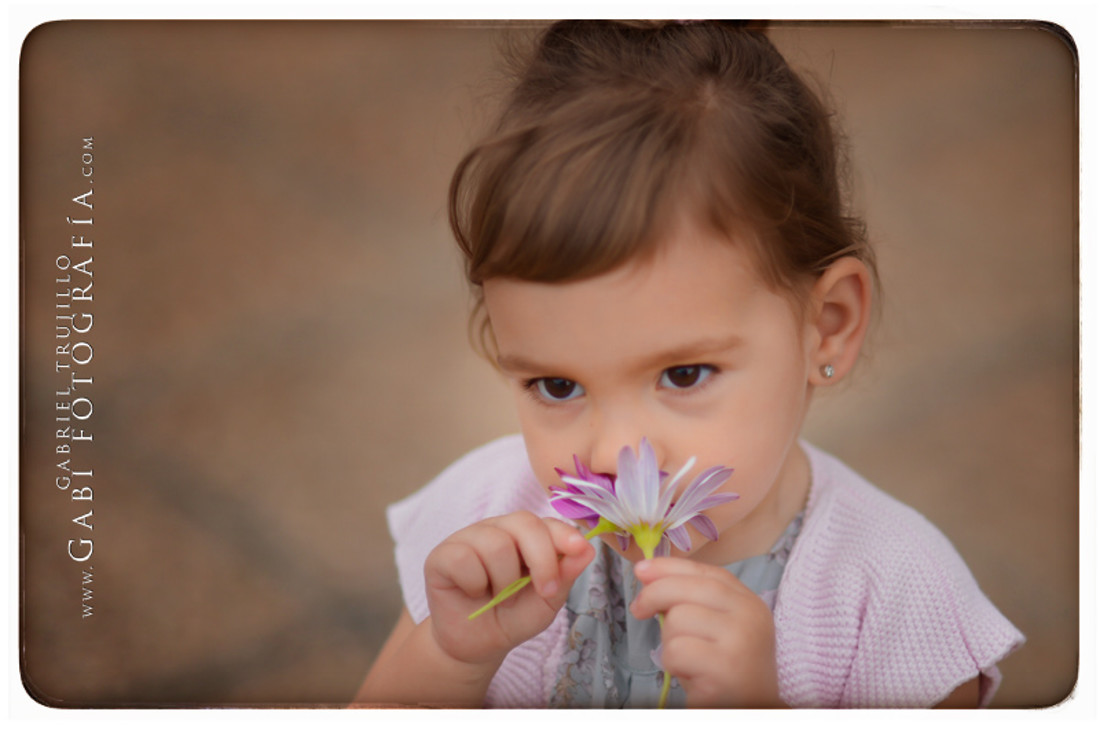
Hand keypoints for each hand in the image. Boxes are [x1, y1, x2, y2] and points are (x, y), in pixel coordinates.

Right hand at [424, 511, 593, 666]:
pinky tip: (472, 592)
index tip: (579, 549)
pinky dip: (474, 583)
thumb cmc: (511, 618)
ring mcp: (468, 538)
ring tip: (499, 596)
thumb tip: (587, 549)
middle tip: (543, 591)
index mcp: (525, 535)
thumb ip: (563, 575)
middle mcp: (497, 529)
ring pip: (495, 544)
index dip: (563, 534)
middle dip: (542, 559)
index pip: (546, 522)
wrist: (476, 646)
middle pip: (524, 523)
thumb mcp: (545, 602)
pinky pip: (463, 558)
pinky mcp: (442, 555)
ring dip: (504, 581)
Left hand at [630, 557, 783, 707]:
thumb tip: (646, 572)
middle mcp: (749, 616)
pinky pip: (676, 651)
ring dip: (669, 641)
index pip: (706, 572)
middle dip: (653, 595)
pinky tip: (690, 674)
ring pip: (677, 620)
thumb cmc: (723, 670)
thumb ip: (689, 599)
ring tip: (687, 659)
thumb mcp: (713, 627)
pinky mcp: (725, 668)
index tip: (641, 569)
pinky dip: (673, 664)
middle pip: (687, 588)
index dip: (669, 567)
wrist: (749, 710)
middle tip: (638, 610)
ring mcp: (740, 641)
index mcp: (749, 602)